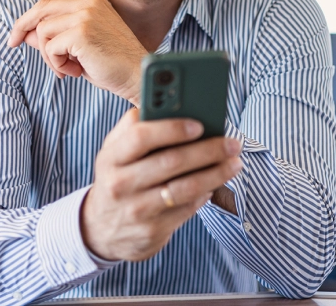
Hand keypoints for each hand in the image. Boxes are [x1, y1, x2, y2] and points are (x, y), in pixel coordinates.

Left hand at [7, 0, 146, 103]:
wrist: (138, 76)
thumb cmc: (113, 67)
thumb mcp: (80, 51)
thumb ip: (56, 39)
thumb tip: (27, 35)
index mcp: (91, 4)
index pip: (50, 5)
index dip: (29, 19)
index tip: (17, 36)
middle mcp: (88, 5)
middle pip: (40, 10)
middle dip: (22, 27)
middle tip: (12, 44)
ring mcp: (85, 17)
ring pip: (43, 33)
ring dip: (50, 57)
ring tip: (70, 69)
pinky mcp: (81, 33)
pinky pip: (50, 48)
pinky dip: (58, 64)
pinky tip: (77, 71)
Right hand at [80, 109, 242, 261]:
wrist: (101, 229)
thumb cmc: (117, 179)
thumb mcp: (114, 152)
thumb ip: (134, 127)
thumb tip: (167, 105)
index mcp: (111, 158)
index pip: (140, 136)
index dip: (172, 128)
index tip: (199, 124)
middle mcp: (121, 184)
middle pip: (170, 162)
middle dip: (207, 150)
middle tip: (232, 143)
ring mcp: (137, 210)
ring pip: (184, 188)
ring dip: (216, 174)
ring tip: (235, 163)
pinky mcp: (152, 231)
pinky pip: (187, 209)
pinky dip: (206, 194)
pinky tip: (216, 182)